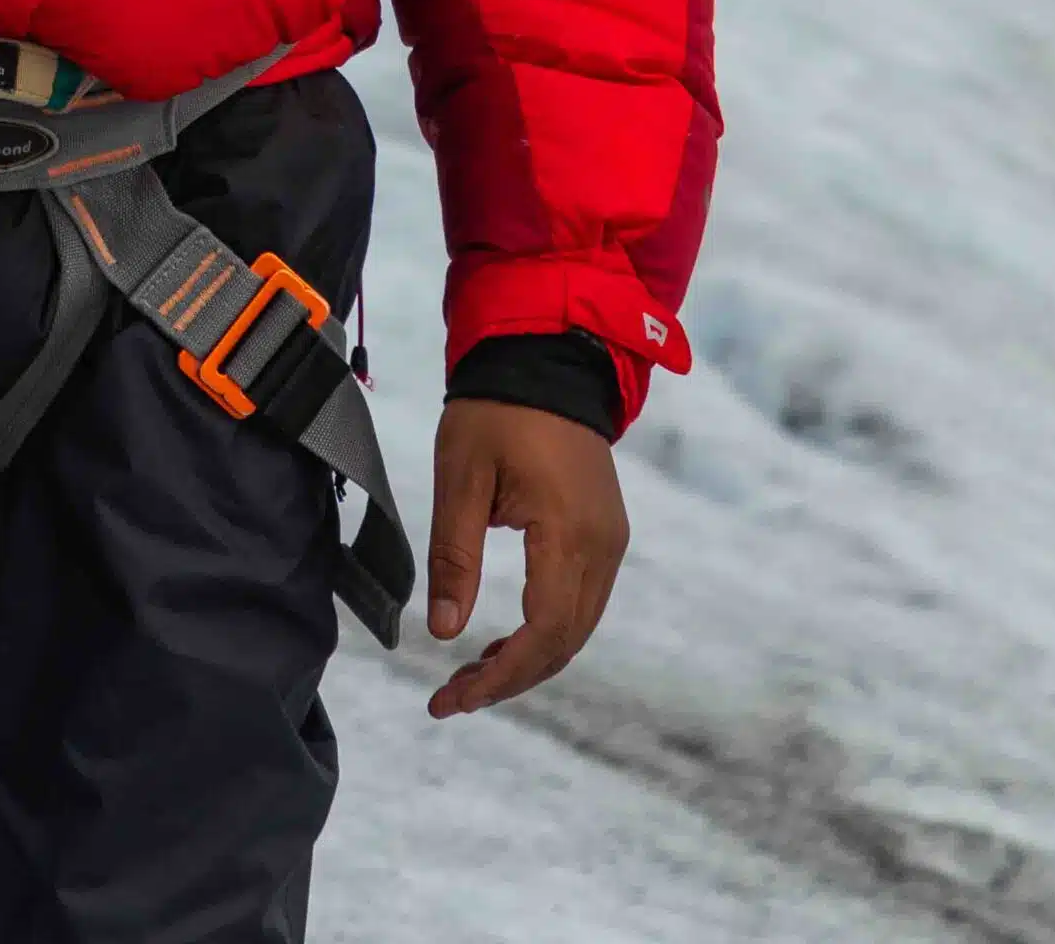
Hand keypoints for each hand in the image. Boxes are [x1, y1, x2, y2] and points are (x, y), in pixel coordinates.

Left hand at [422, 397, 628, 718]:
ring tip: (471, 676)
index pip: (543, 632)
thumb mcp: (461, 476)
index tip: (452, 696)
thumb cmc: (496, 410)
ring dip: (528, 660)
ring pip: (577, 629)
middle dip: (510, 679)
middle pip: (564, 643)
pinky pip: (582, 603)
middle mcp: (603, 546)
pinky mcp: (606, 534)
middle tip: (452, 696)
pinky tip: (506, 640)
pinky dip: (546, 633)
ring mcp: (611, 541)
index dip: (500, 676)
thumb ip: (455, 555)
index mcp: (568, 531)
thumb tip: (444, 632)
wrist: (549, 356)